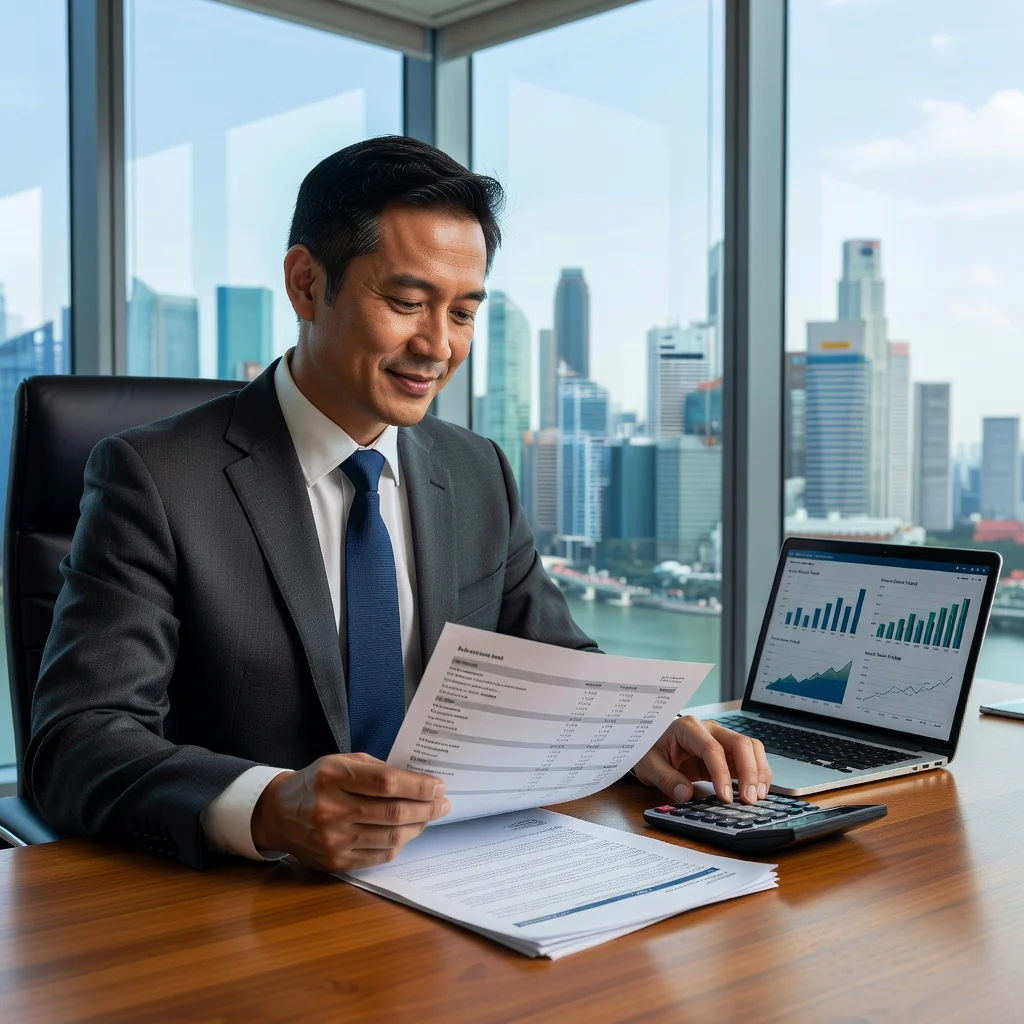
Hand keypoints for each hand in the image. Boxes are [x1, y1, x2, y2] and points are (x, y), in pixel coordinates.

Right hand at [250, 753, 450, 871]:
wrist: (279, 814)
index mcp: (333, 776)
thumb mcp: (341, 762)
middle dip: (427, 808)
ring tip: (430, 816)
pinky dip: (400, 843)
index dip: (418, 786)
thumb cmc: (317, 782)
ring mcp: (333, 840)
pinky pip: (380, 855)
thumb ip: (378, 769)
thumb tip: (419, 782)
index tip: (439, 785)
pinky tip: (408, 832)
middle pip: (393, 812)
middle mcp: (331, 809)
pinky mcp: (335, 861)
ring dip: (418, 827)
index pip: (386, 783)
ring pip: (391, 837)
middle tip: (444, 803)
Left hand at [632, 717, 770, 805]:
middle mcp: (709, 729)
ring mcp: (721, 739)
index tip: (725, 797)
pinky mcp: (727, 752)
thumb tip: (685, 794)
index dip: (721, 772)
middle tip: (749, 799)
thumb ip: (665, 778)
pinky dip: (757, 774)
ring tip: (757, 797)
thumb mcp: (648, 765)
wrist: (651, 746)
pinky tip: (756, 792)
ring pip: (750, 748)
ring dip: (758, 772)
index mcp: (688, 728)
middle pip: (739, 743)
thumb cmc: (649, 751)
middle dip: (749, 771)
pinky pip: (749, 758)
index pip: (712, 748)